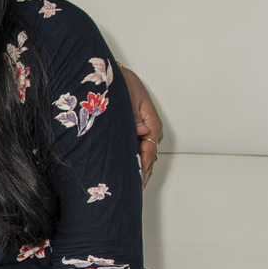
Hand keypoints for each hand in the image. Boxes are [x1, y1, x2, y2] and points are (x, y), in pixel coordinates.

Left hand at [122, 66, 162, 189]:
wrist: (115, 77)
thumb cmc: (120, 84)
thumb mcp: (126, 97)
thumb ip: (132, 116)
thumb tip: (141, 131)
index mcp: (151, 121)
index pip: (149, 148)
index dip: (142, 164)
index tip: (136, 177)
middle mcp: (152, 129)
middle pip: (150, 157)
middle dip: (141, 175)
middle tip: (132, 191)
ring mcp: (147, 132)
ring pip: (146, 158)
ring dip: (140, 173)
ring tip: (132, 190)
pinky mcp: (139, 133)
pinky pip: (140, 153)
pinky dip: (136, 165)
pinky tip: (130, 178)